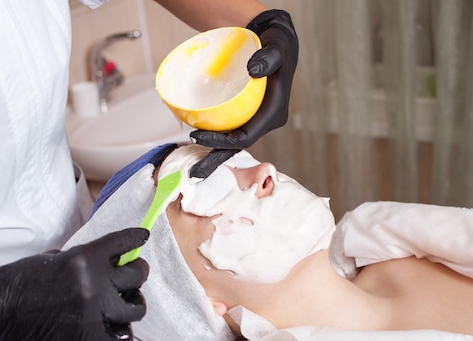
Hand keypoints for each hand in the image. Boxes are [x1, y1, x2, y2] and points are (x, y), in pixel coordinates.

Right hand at [0, 228, 148, 340]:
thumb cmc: (19, 279)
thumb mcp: (54, 257)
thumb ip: (84, 259)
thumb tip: (106, 260)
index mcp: (85, 259)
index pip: (123, 242)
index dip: (136, 238)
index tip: (142, 237)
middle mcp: (96, 284)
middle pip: (137, 275)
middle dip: (137, 270)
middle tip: (131, 272)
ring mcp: (96, 314)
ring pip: (137, 307)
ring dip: (133, 301)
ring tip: (124, 300)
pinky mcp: (90, 339)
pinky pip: (124, 337)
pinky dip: (122, 331)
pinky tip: (114, 324)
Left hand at [189, 10, 298, 177]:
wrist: (276, 38)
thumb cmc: (278, 42)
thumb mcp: (277, 45)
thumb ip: (269, 57)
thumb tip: (254, 71)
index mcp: (275, 112)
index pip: (248, 136)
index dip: (223, 142)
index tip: (199, 136)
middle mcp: (267, 120)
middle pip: (239, 145)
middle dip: (216, 158)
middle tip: (194, 170)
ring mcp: (258, 118)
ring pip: (234, 141)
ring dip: (215, 154)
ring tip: (195, 168)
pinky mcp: (249, 114)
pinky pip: (232, 130)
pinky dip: (216, 138)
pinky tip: (199, 141)